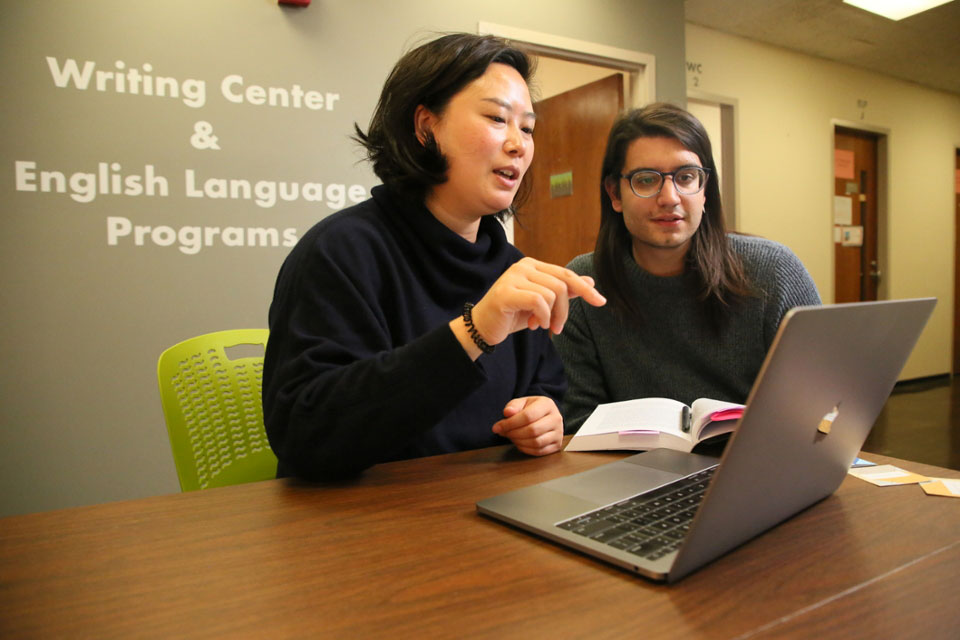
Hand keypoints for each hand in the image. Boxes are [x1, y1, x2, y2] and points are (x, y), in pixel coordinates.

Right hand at [470, 257, 605, 345]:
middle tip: (558, 328)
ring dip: (553, 316)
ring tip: (542, 326)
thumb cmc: (512, 315)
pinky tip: (536, 325)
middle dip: (565, 310)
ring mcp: (513, 277)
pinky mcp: (506, 292)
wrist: (484, 327)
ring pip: (552, 294)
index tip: (600, 302)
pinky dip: (543, 316)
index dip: (584, 289)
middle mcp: (523, 266)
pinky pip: (538, 301)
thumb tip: (590, 282)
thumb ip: (564, 292)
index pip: (566, 274)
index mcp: (532, 266)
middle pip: (562, 284)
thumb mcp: (543, 304)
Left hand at [492, 396, 563, 455]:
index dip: (510, 423)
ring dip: (519, 442)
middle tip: (503, 433)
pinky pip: (539, 451)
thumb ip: (513, 406)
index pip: (528, 416)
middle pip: (532, 430)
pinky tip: (518, 443)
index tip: (497, 427)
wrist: (545, 416)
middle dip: (513, 433)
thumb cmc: (531, 409)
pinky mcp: (557, 445)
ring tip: (511, 437)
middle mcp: (556, 418)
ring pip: (536, 442)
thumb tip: (507, 413)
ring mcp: (559, 433)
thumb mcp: (521, 403)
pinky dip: (525, 449)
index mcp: (547, 404)